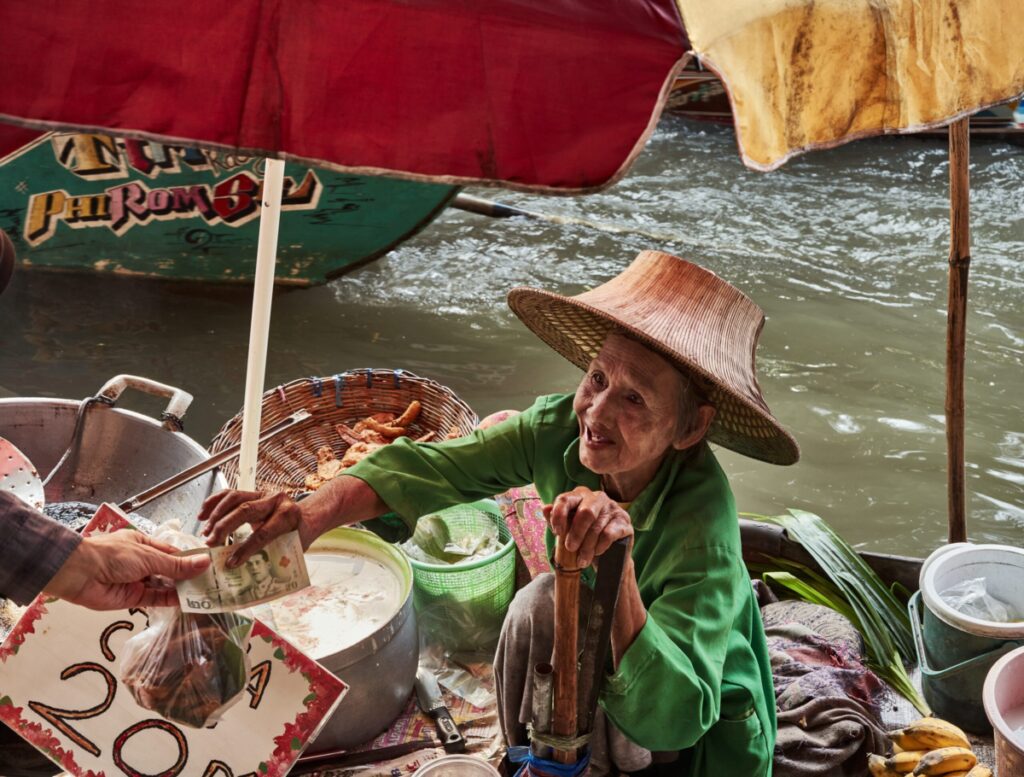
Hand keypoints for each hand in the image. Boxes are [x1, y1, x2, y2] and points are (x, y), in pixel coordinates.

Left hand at [44, 530, 209, 609]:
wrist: (79, 574)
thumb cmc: (112, 555)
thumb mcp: (148, 556)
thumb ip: (176, 565)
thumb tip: (204, 563)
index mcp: (145, 545)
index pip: (173, 553)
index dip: (191, 559)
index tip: (209, 565)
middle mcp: (143, 563)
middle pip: (171, 570)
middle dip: (189, 576)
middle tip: (211, 582)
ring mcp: (139, 581)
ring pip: (166, 586)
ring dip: (182, 589)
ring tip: (204, 592)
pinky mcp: (134, 599)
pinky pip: (156, 599)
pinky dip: (171, 600)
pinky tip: (187, 602)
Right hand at [197, 489, 303, 567]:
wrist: (305, 517)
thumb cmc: (298, 534)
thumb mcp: (291, 547)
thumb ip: (271, 557)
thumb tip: (246, 575)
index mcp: (288, 516)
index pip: (264, 532)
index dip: (245, 549)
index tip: (231, 562)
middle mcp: (275, 500)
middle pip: (245, 510)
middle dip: (224, 527)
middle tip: (211, 543)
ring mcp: (263, 494)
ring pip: (235, 498)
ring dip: (216, 515)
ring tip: (206, 532)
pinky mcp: (253, 492)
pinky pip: (230, 493)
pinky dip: (214, 502)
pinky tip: (203, 514)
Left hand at [543, 486, 632, 568]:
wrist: (608, 555)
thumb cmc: (583, 539)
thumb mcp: (566, 530)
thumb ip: (555, 519)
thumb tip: (545, 508)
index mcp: (580, 495)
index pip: (566, 499)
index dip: (559, 515)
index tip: (557, 532)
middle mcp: (597, 497)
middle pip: (586, 512)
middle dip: (576, 533)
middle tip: (570, 548)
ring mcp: (613, 507)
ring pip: (597, 527)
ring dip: (587, 547)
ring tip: (582, 560)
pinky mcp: (624, 521)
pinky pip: (609, 534)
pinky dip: (600, 546)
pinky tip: (597, 553)